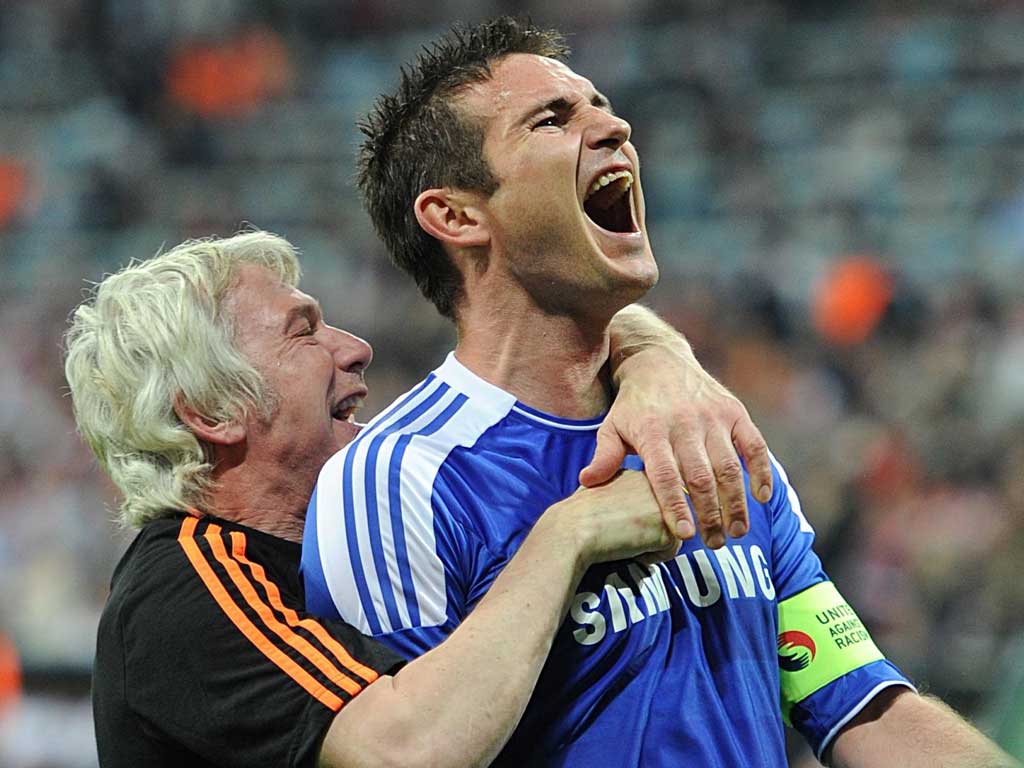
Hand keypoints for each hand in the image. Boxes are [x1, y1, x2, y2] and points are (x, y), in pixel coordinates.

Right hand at [553, 471, 677, 565]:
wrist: (572, 530)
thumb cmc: (579, 517)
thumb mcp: (600, 491)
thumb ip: (621, 494)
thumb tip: (626, 510)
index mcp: (638, 473)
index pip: (652, 503)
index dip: (634, 519)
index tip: (615, 521)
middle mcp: (656, 483)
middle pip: (665, 517)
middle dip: (646, 529)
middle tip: (619, 530)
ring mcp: (665, 503)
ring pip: (671, 534)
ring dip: (650, 543)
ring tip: (623, 537)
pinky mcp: (667, 525)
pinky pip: (668, 551)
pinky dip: (651, 557)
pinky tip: (628, 546)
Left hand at [580, 311, 771, 548]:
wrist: (658, 360)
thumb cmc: (633, 405)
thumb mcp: (611, 427)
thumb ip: (604, 456)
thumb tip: (587, 483)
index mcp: (652, 431)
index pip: (665, 475)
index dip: (675, 506)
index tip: (684, 535)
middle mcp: (685, 424)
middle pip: (700, 477)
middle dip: (709, 514)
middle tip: (714, 544)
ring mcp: (712, 417)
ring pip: (729, 466)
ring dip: (736, 502)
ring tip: (736, 531)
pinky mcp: (734, 411)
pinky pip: (754, 445)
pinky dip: (761, 471)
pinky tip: (762, 498)